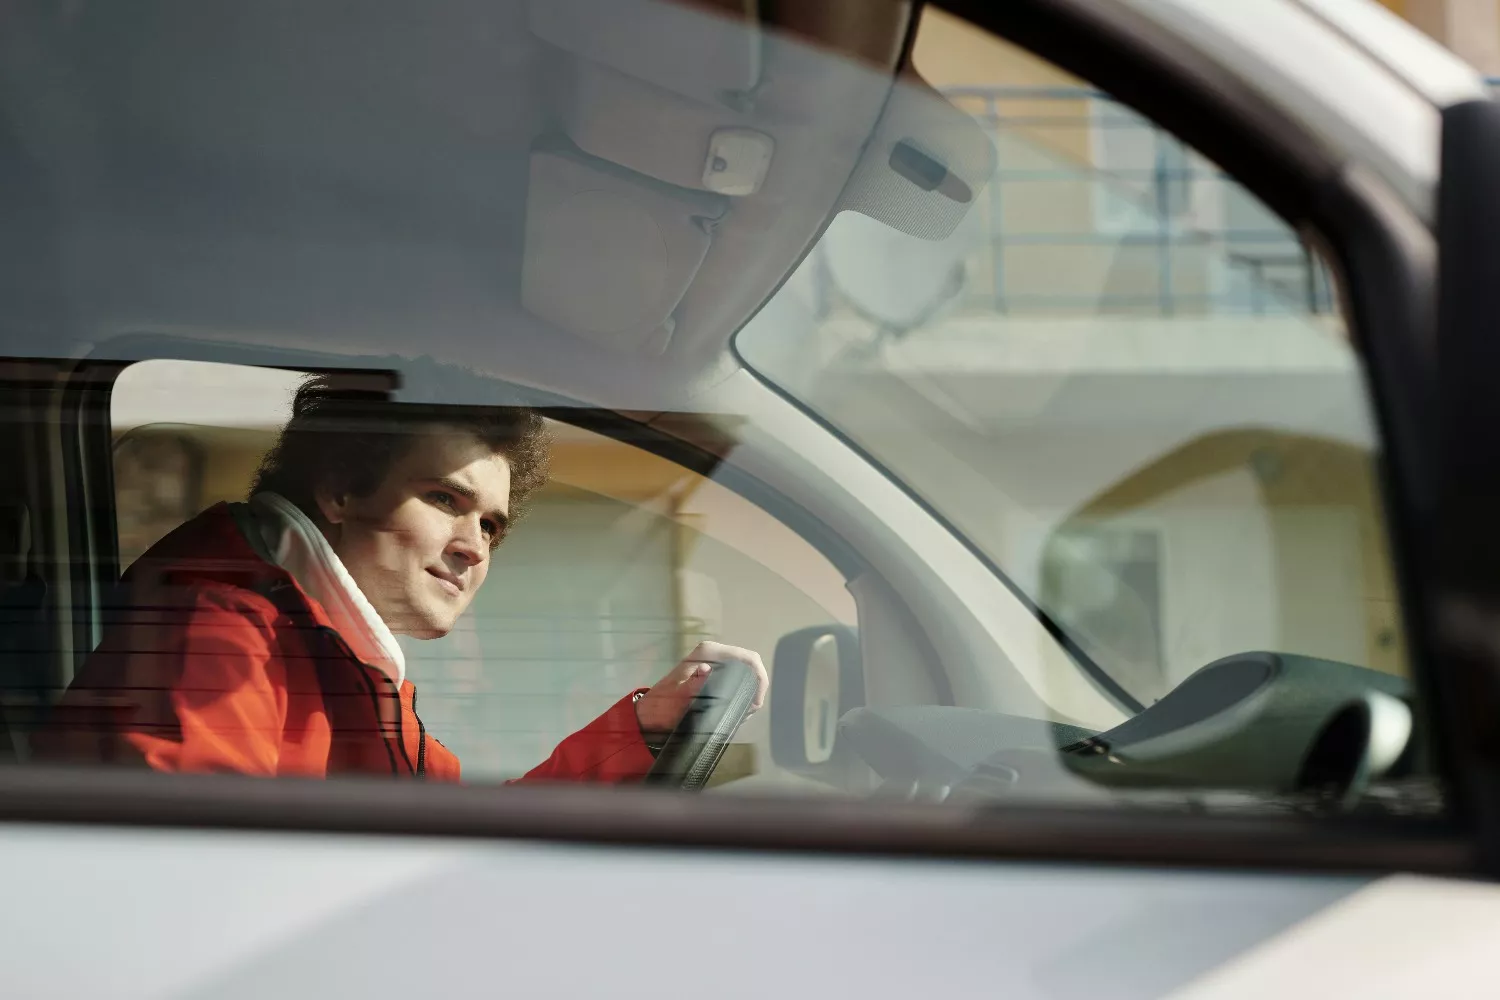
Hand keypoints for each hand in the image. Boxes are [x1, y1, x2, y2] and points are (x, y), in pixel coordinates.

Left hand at [634, 641, 768, 739]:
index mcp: (708, 653)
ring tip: (742, 714)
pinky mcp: (714, 674)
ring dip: (749, 693)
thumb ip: (691, 684)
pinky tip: (736, 711)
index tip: (756, 703)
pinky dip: (741, 695)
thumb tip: (705, 669)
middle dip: (756, 688)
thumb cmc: (662, 706)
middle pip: (750, 665)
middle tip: (749, 712)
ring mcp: (715, 664)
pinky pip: (737, 680)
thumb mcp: (677, 698)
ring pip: (746, 674)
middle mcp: (714, 654)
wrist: (649, 714)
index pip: (747, 658)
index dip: (759, 678)